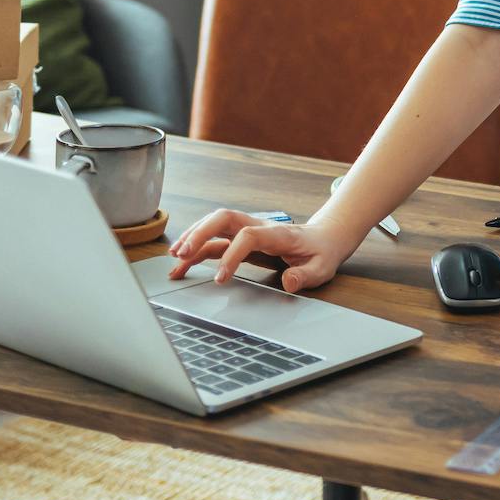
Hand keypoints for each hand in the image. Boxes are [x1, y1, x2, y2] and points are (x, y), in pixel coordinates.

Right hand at [167, 208, 354, 292]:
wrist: (325, 238)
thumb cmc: (322, 253)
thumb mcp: (322, 268)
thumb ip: (306, 275)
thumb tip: (289, 281)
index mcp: (279, 234)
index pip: (248, 235)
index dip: (232, 254)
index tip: (221, 279)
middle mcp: (259, 226)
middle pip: (224, 218)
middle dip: (200, 233)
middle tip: (181, 255)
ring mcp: (248, 230)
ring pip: (215, 225)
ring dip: (193, 238)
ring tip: (174, 260)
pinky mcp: (242, 240)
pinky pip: (215, 240)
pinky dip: (197, 249)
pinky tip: (182, 263)